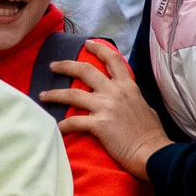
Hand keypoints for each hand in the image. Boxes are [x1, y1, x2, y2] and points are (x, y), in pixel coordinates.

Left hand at [40, 40, 169, 178]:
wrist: (152, 152)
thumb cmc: (152, 134)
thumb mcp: (145, 107)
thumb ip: (132, 99)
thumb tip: (128, 99)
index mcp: (128, 86)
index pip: (113, 60)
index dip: (98, 49)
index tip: (87, 43)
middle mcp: (115, 92)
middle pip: (85, 70)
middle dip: (66, 65)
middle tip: (53, 65)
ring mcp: (106, 107)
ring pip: (73, 94)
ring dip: (55, 94)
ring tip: (43, 95)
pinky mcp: (99, 124)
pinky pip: (74, 122)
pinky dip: (63, 125)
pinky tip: (56, 127)